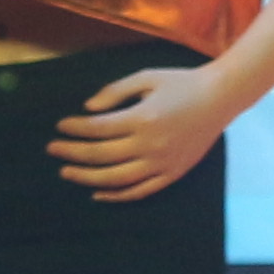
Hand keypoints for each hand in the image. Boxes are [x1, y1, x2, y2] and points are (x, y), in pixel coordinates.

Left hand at [52, 62, 237, 200]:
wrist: (220, 97)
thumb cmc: (181, 83)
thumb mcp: (147, 77)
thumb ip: (115, 91)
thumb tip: (88, 109)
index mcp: (143, 118)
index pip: (98, 128)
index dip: (75, 129)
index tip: (59, 126)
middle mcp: (150, 145)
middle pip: (101, 155)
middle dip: (72, 153)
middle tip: (52, 149)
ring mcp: (162, 163)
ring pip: (116, 179)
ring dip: (87, 177)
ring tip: (67, 172)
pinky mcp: (172, 174)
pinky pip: (140, 191)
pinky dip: (117, 195)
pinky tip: (98, 193)